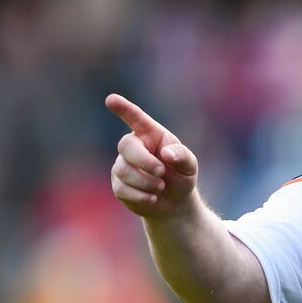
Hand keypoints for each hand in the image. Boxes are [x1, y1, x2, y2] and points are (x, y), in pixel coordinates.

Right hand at [107, 93, 198, 217]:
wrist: (174, 203)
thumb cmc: (181, 176)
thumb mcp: (189, 166)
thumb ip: (182, 156)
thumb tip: (166, 153)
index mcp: (150, 135)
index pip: (136, 118)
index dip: (124, 109)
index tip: (111, 99)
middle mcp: (133, 146)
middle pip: (126, 146)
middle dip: (144, 161)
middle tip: (161, 173)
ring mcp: (122, 164)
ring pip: (124, 170)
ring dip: (146, 182)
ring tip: (160, 186)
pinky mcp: (118, 184)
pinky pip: (122, 189)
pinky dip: (141, 196)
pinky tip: (152, 198)